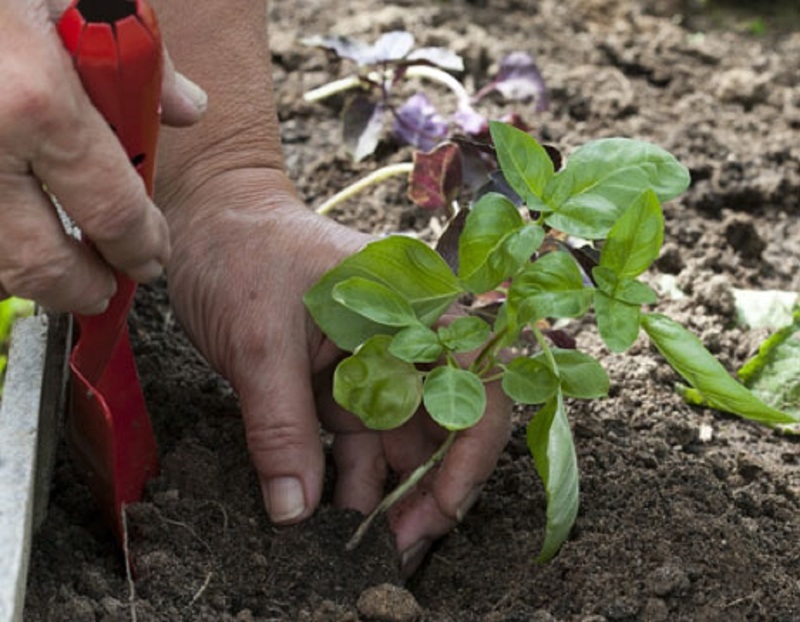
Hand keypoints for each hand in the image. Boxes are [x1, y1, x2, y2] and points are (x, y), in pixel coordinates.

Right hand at [0, 0, 205, 312]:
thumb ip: (141, 58)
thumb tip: (184, 108)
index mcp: (36, 102)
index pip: (113, 213)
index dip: (139, 247)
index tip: (150, 256)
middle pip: (37, 265)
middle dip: (83, 288)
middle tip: (106, 287)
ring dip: (29, 274)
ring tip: (62, 265)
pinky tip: (15, 223)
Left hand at [164, 169, 511, 575]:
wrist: (204, 221)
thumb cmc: (240, 253)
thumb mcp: (259, 341)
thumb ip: (280, 428)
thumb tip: (295, 511)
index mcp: (412, 307)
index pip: (472, 384)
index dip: (471, 452)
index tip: (441, 511)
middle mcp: (405, 337)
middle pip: (442, 422)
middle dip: (426, 488)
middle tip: (395, 548)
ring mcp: (373, 361)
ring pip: (399, 439)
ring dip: (384, 491)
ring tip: (358, 543)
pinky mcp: (340, 380)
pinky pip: (356, 438)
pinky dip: (347, 476)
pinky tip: (329, 510)